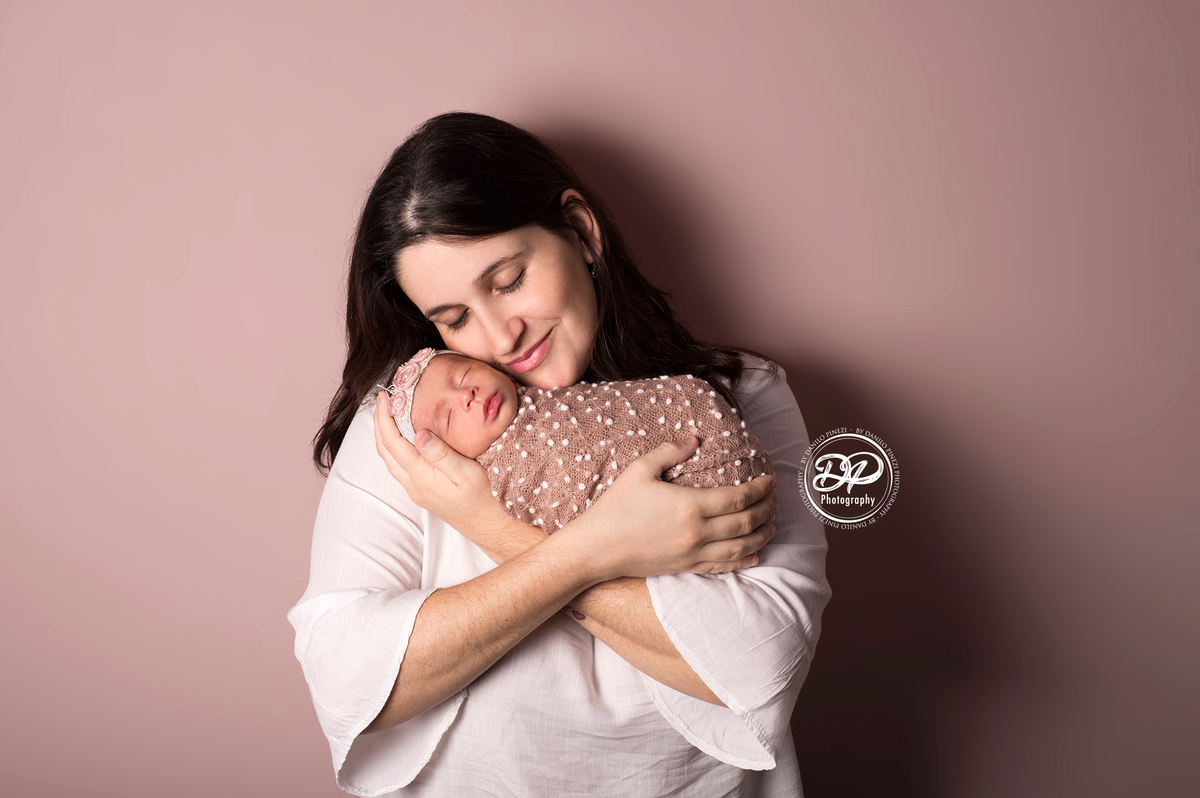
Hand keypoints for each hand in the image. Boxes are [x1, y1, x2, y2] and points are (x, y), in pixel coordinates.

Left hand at [373, 392, 522, 550]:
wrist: (490, 526)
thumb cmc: (486, 498)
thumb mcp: (469, 473)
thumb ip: (442, 455)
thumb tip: (419, 434)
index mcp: (422, 476)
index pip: (393, 443)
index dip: (384, 418)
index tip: (383, 396)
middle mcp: (414, 485)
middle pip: (385, 450)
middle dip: (379, 423)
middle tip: (382, 399)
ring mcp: (416, 490)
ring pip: (390, 459)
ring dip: (385, 435)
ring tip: (389, 413)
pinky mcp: (422, 492)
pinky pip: (399, 466)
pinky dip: (394, 446)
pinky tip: (404, 437)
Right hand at [557, 437, 777, 582]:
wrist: (597, 549)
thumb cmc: (616, 507)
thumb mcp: (639, 470)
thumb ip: (669, 452)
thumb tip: (695, 440)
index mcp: (690, 505)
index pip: (738, 498)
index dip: (760, 489)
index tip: (771, 481)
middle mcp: (697, 532)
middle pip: (746, 522)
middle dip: (767, 509)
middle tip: (776, 499)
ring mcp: (693, 553)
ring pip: (741, 547)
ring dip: (762, 535)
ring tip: (773, 525)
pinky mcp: (686, 567)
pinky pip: (723, 566)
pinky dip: (744, 560)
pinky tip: (755, 554)